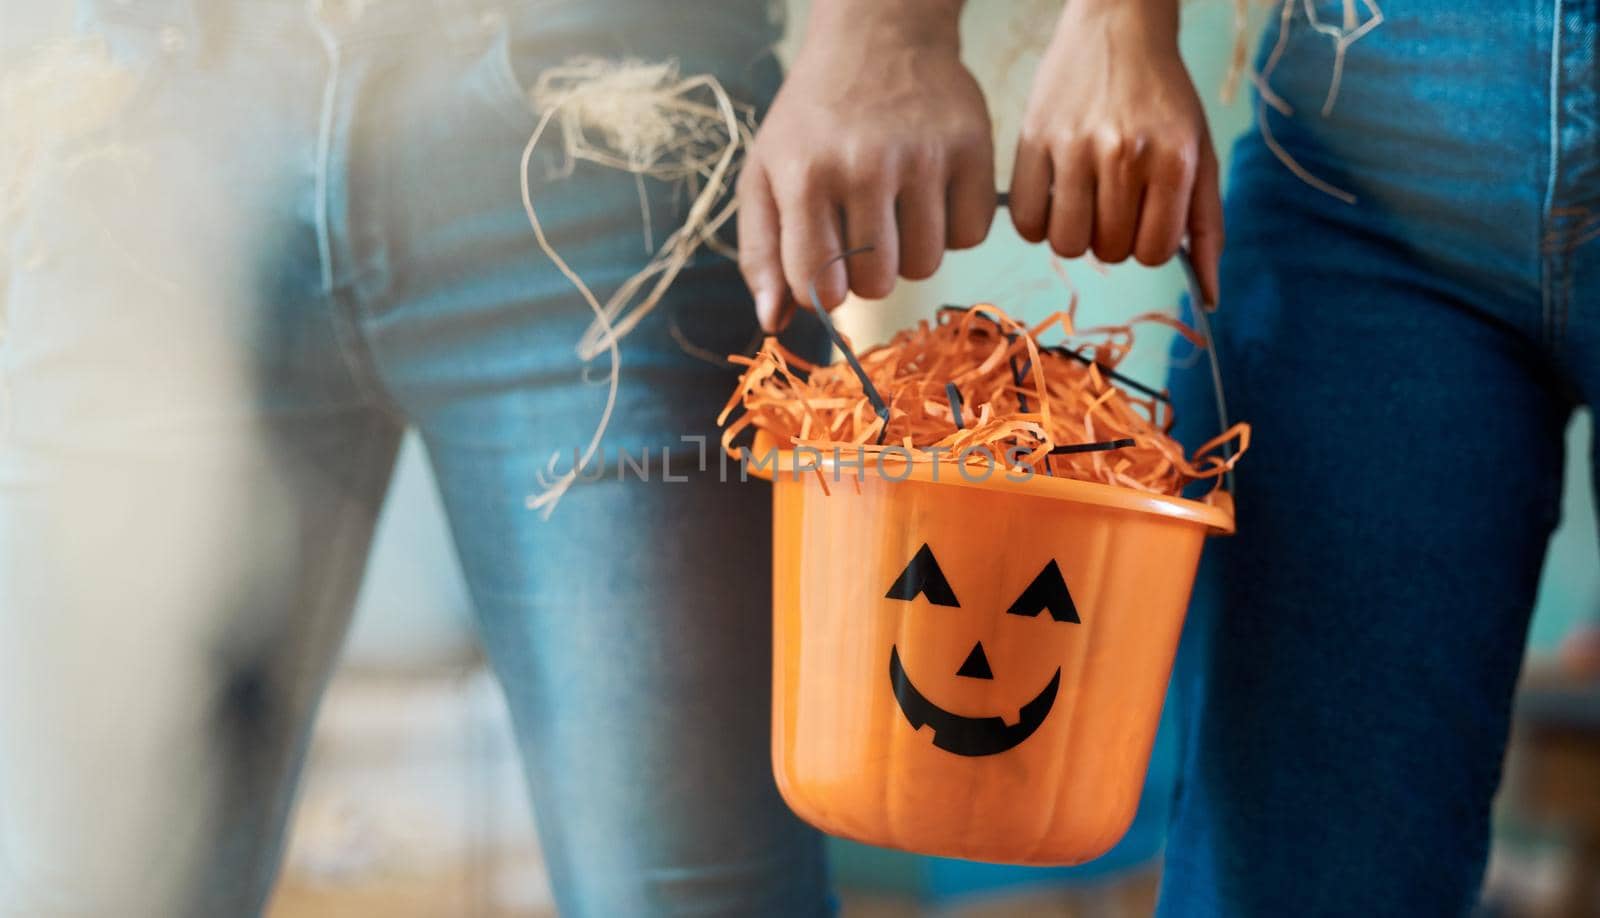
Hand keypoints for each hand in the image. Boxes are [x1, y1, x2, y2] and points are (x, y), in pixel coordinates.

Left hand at [738, 0, 994, 330]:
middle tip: (863, 233)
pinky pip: (971, 236)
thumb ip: (761, 253)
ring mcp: (923, 156)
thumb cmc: (812, 118)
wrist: (877, 37)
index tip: (826, 268)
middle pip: (878, 285)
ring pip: (927, 266)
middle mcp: (864, 166)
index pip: (818, 287)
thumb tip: (773, 323)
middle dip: (869, 274)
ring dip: (911, 254)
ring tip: (896, 212)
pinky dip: (953, 230)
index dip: (823, 291)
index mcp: (805, 176)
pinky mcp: (972, 148)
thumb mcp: (765, 175)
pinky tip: (932, 197)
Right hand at [1008, 0, 1222, 304]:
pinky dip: (1037, 223)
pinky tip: (1053, 198)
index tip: (1143, 220)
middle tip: (1113, 204)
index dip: (1147, 245)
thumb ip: (1206, 228)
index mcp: (1173, 160)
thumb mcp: (1199, 155)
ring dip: (1074, 235)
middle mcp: (1124, 154)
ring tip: (1083, 203)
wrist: (1118, 28)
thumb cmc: (1163, 99)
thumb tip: (1211, 299)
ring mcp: (1074, 147)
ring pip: (1066, 244)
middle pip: (1108, 252)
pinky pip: (1026, 221)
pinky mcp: (1032, 138)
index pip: (1153, 253)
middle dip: (1111, 239)